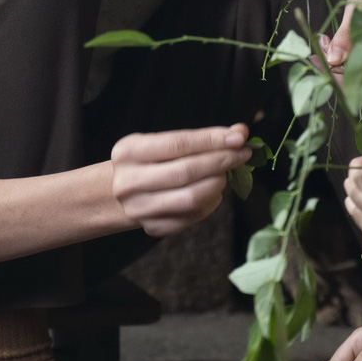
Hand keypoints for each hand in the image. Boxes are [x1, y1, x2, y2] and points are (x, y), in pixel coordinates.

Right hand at [110, 124, 249, 236]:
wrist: (118, 194)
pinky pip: (192, 217)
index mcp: (129, 152)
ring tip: (225, 174)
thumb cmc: (148, 162)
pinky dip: (210, 203)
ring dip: (217, 183)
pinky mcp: (153, 227)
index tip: (239, 137)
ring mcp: (139, 208)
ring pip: (191, 198)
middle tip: (242, 154)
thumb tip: (239, 133)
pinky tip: (214, 192)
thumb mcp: (161, 142)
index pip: (178, 144)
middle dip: (221, 161)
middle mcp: (129, 182)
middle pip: (186, 172)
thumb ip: (198, 138)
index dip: (212, 140)